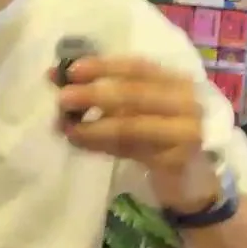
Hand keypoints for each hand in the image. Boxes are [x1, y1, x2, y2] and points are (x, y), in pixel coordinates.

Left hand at [53, 56, 216, 208]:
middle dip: (94, 95)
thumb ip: (102, 93)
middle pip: (135, 94)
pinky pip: (131, 150)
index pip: (138, 67)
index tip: (72, 69)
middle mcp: (185, 102)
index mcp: (175, 81)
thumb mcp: (134, 110)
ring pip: (130, 126)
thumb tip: (55, 76)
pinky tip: (81, 143)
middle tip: (62, 98)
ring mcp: (185, 132)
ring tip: (67, 128)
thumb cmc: (157, 136)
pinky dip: (102, 146)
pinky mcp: (176, 160)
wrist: (191, 181)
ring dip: (93, 127)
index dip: (103, 66)